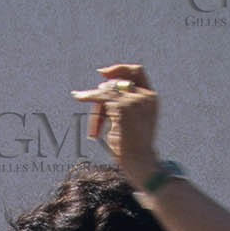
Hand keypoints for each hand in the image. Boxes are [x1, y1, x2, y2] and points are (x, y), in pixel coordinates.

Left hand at [71, 63, 159, 183]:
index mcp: (151, 98)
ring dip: (97, 108)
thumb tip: (101, 88)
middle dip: (103, 97)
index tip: (103, 73)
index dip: (120, 69)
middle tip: (97, 119)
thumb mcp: (133, 121)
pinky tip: (78, 96)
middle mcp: (145, 96)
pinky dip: (87, 96)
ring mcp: (134, 100)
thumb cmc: (134, 147)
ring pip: (107, 92)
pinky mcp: (122, 108)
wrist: (139, 161)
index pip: (137, 72)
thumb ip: (123, 104)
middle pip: (117, 84)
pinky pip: (100, 97)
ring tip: (93, 126)